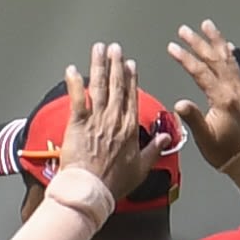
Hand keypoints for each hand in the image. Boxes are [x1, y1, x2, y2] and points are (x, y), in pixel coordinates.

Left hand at [59, 42, 171, 203]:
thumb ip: (155, 150)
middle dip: (115, 65)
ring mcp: (96, 120)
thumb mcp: (142, 168)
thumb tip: (167, 138)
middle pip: (116, 86)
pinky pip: (76, 98)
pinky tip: (72, 69)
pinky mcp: (77, 123)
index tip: (130, 65)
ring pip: (99, 86)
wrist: (92, 190)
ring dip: (99, 66)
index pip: (132, 97)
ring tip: (99, 49)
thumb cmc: (114, 183)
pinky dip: (73, 82)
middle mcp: (114, 119)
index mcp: (129, 129)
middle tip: (115, 49)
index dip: (131, 79)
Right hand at [167, 18, 239, 169]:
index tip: (172, 47)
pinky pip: (238, 67)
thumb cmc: (225, 153)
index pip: (201, 72)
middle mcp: (234, 90)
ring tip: (207, 26)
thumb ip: (192, 118)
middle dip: (198, 42)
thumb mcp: (205, 138)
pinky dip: (231, 54)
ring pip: (228, 59)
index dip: (185, 58)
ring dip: (216, 41)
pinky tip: (228, 47)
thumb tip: (179, 103)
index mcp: (222, 99)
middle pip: (214, 59)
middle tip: (184, 29)